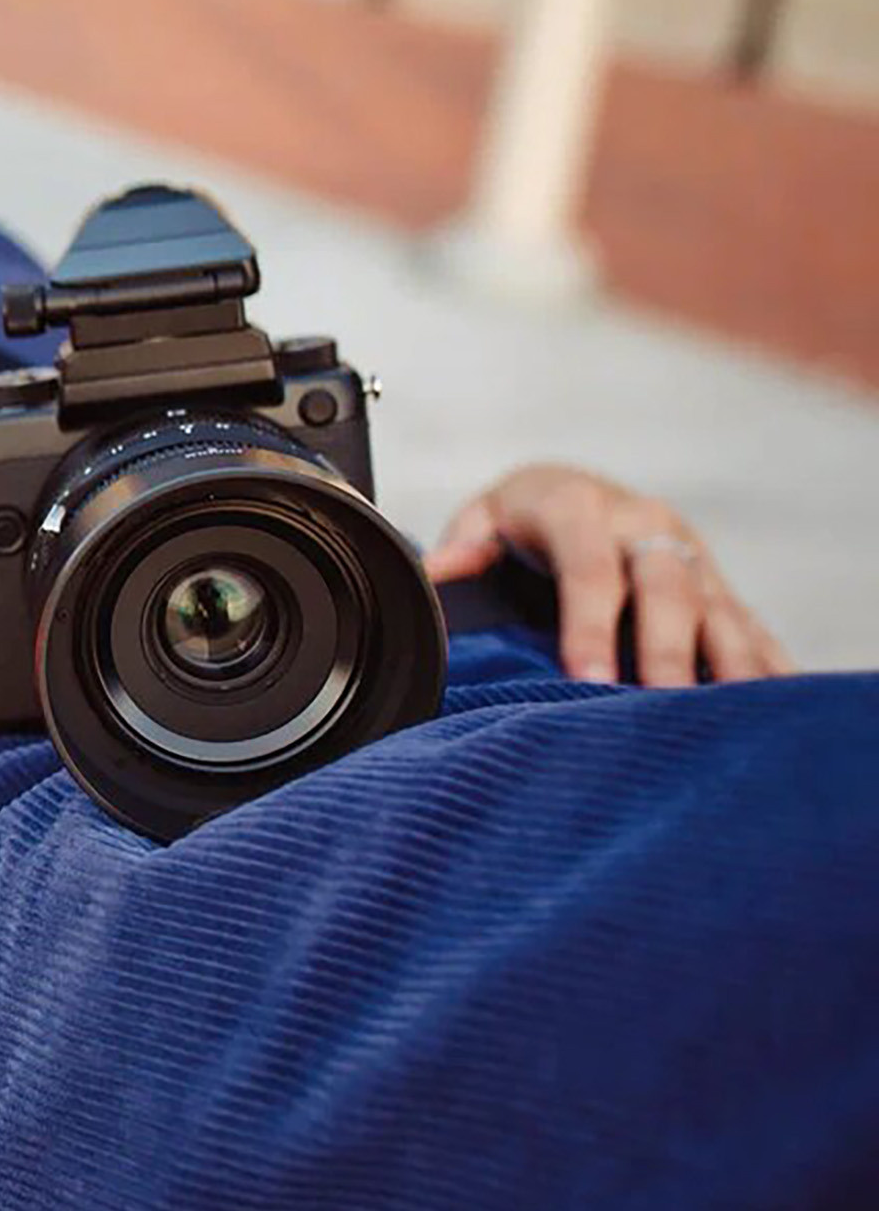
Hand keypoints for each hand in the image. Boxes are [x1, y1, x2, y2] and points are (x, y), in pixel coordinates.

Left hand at [423, 463, 792, 686]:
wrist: (576, 491)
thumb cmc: (519, 521)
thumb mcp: (482, 518)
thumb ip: (463, 545)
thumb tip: (434, 570)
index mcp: (580, 509)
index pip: (589, 571)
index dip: (588, 625)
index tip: (585, 679)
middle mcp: (645, 527)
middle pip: (666, 591)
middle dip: (666, 652)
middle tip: (662, 709)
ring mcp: (690, 556)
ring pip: (719, 611)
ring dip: (729, 664)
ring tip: (732, 718)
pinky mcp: (719, 586)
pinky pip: (750, 628)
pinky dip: (766, 667)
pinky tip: (776, 707)